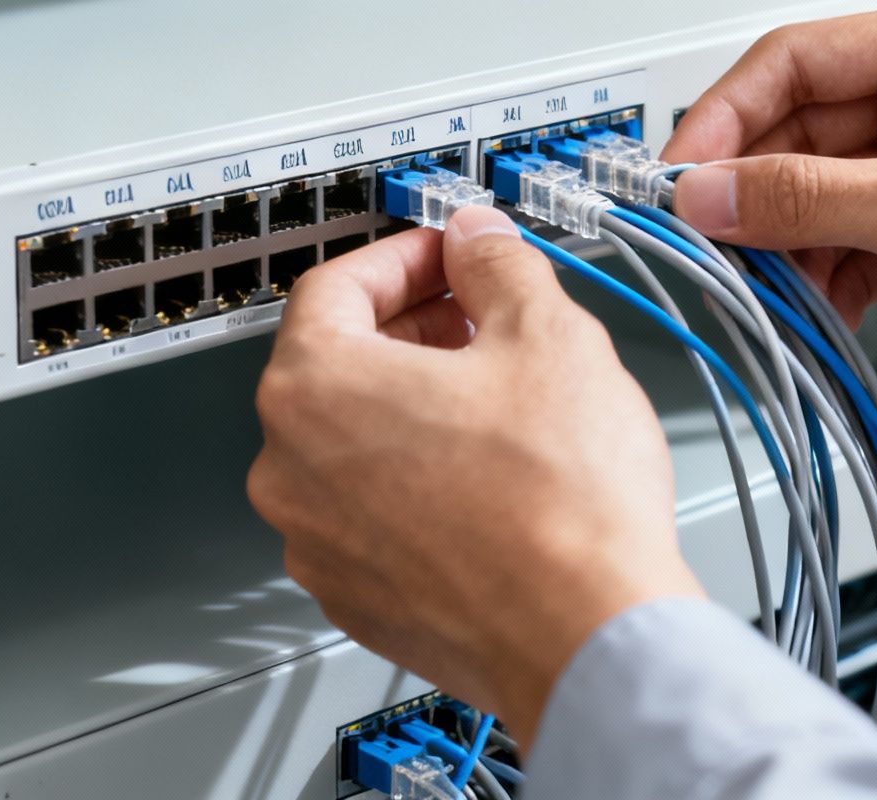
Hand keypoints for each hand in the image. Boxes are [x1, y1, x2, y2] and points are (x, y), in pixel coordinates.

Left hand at [246, 205, 703, 747]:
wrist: (586, 634)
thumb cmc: (560, 502)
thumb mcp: (547, 334)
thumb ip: (496, 265)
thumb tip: (477, 243)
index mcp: (313, 387)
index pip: (335, 286)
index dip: (405, 258)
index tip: (450, 257)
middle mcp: (290, 469)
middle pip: (337, 366)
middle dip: (415, 332)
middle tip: (485, 323)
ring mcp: (317, 543)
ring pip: (354, 445)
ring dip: (417, 411)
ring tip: (503, 407)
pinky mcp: (355, 597)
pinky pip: (373, 515)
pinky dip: (419, 484)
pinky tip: (492, 480)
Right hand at [661, 0, 876, 489]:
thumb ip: (799, 197)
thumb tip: (707, 192)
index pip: (796, 58)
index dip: (727, 114)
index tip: (680, 170)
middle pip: (796, 129)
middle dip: (750, 189)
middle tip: (701, 233)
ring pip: (811, 193)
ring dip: (781, 242)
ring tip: (761, 282)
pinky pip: (841, 244)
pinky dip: (819, 278)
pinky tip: (814, 307)